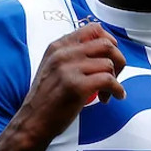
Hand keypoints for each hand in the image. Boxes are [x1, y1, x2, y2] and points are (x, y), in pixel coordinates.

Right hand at [19, 22, 125, 139]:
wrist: (32, 121)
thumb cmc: (47, 98)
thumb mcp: (54, 67)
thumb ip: (73, 55)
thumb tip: (103, 49)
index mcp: (58, 46)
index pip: (93, 29)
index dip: (109, 41)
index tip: (112, 56)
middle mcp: (62, 54)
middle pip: (106, 44)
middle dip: (118, 60)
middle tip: (115, 76)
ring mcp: (68, 69)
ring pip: (108, 64)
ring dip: (115, 80)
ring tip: (107, 93)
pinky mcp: (76, 86)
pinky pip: (108, 80)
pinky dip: (117, 89)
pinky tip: (114, 97)